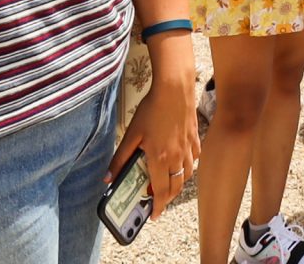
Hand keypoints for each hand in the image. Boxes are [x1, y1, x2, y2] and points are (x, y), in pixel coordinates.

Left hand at [111, 52, 197, 216]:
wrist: (174, 88)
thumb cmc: (152, 109)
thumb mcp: (131, 134)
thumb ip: (120, 159)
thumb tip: (108, 179)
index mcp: (160, 159)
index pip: (160, 192)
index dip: (157, 207)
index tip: (153, 215)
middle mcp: (177, 157)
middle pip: (176, 187)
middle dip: (166, 198)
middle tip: (156, 200)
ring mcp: (188, 148)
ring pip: (187, 175)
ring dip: (177, 183)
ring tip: (167, 182)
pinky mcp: (195, 137)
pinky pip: (194, 159)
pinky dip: (188, 166)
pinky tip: (180, 160)